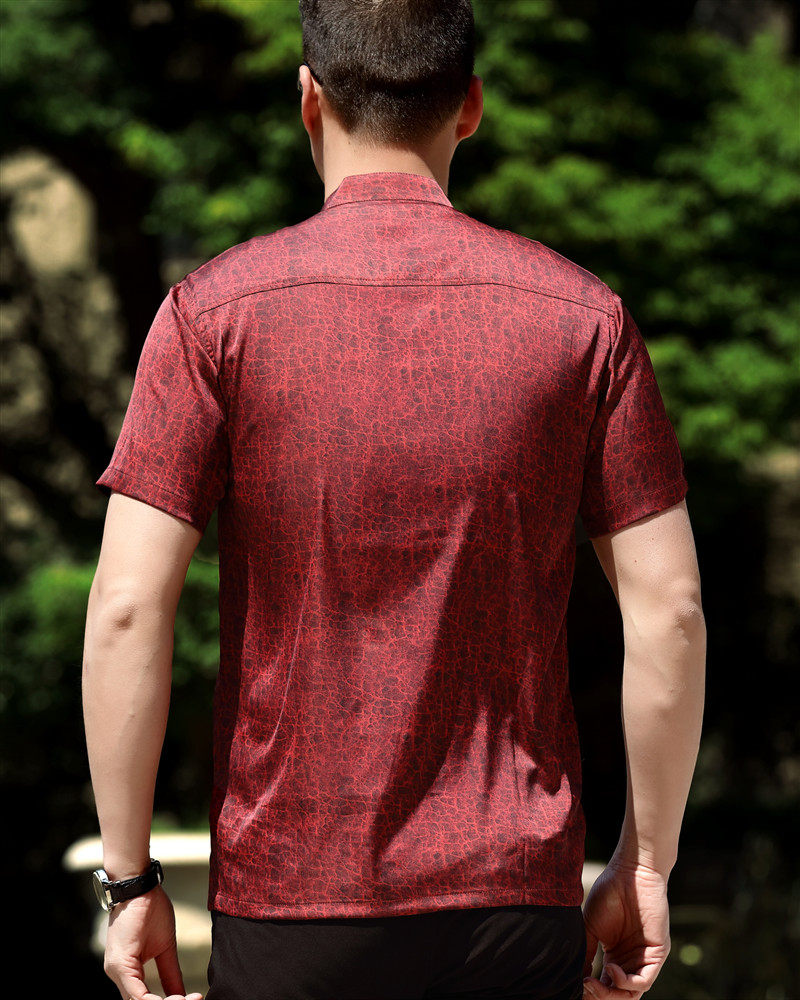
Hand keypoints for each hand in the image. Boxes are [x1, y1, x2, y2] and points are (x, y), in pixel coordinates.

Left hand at [102, 885, 203, 999]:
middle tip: (195, 999)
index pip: (144, 999)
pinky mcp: (119, 964)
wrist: (139, 885)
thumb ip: (170, 972)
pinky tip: (178, 998)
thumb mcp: (165, 946)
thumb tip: (183, 994)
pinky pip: (136, 995)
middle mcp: (116, 974)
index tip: (195, 998)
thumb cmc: (150, 908)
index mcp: (126, 971)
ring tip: (189, 999)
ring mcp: (115, 971)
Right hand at [581, 857, 670, 999]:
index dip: (590, 990)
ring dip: (613, 994)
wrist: (629, 873)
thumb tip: (574, 978)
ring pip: (631, 993)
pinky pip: (644, 981)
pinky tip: (611, 970)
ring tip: (595, 983)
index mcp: (615, 955)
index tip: (575, 986)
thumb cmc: (609, 893)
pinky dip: (627, 983)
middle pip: (618, 994)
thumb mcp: (590, 927)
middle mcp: (630, 961)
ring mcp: (644, 959)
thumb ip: (585, 952)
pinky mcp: (657, 954)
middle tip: (584, 987)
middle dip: (600, 996)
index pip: (605, 985)